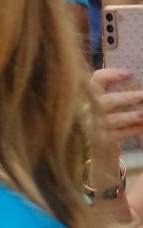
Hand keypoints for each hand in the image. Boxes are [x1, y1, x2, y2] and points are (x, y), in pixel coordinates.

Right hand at [88, 67, 142, 181]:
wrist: (101, 152)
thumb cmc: (109, 124)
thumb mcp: (110, 108)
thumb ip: (118, 96)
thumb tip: (139, 88)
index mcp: (92, 98)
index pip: (95, 81)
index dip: (110, 75)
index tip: (130, 74)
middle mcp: (89, 111)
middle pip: (103, 102)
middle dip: (125, 98)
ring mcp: (95, 127)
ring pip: (111, 119)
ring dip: (129, 116)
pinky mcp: (103, 140)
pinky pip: (118, 134)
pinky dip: (132, 130)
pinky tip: (141, 127)